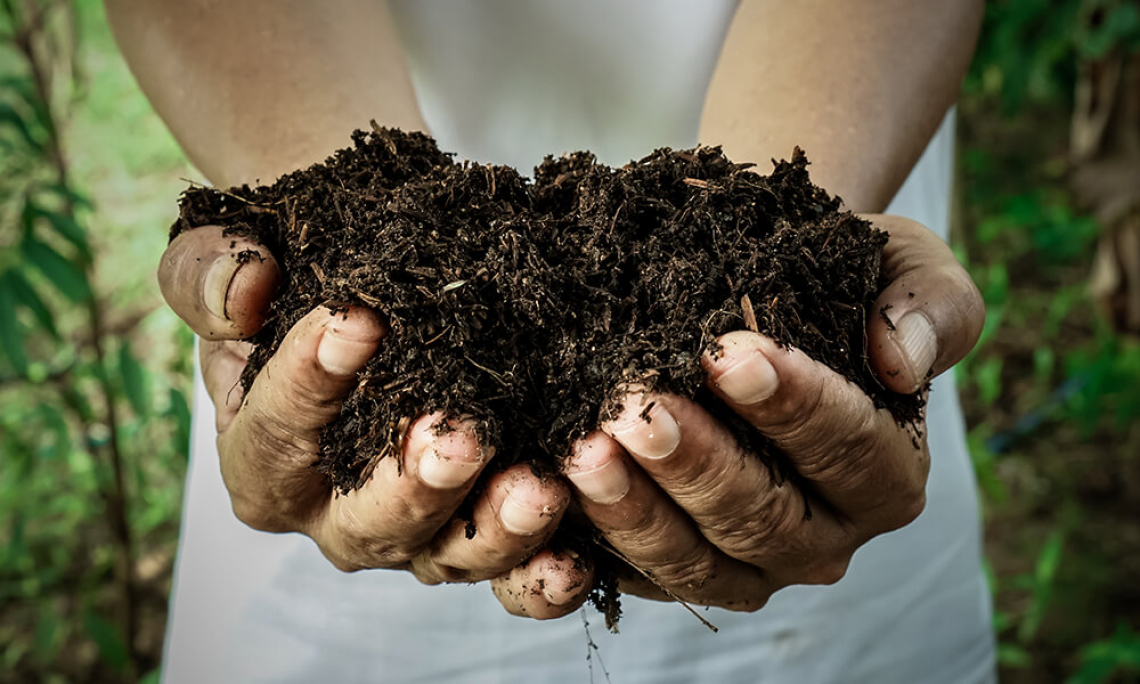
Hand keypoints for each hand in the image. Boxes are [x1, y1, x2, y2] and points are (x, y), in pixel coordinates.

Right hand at [160, 225, 583, 597]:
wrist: (375, 295)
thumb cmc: (297, 282)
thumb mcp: (229, 264)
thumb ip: (208, 274)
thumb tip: (244, 288)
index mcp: (262, 462)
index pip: (277, 432)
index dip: (310, 381)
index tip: (357, 320)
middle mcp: (334, 515)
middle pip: (368, 521)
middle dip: (416, 484)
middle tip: (459, 436)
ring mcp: (414, 535)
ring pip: (449, 556)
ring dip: (496, 530)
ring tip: (538, 488)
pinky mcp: (477, 538)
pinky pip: (509, 577)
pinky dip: (542, 578)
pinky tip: (577, 556)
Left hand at [492, 214, 983, 615]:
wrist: (758, 302)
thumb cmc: (837, 281)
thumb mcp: (904, 265)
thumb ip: (930, 304)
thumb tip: (903, 360)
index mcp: (887, 475)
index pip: (849, 450)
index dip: (793, 406)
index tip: (730, 353)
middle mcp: (824, 535)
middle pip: (764, 519)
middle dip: (698, 464)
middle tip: (638, 407)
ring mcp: (749, 564)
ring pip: (695, 560)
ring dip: (636, 509)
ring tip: (585, 447)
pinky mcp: (678, 568)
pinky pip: (634, 574)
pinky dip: (592, 540)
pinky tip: (551, 490)